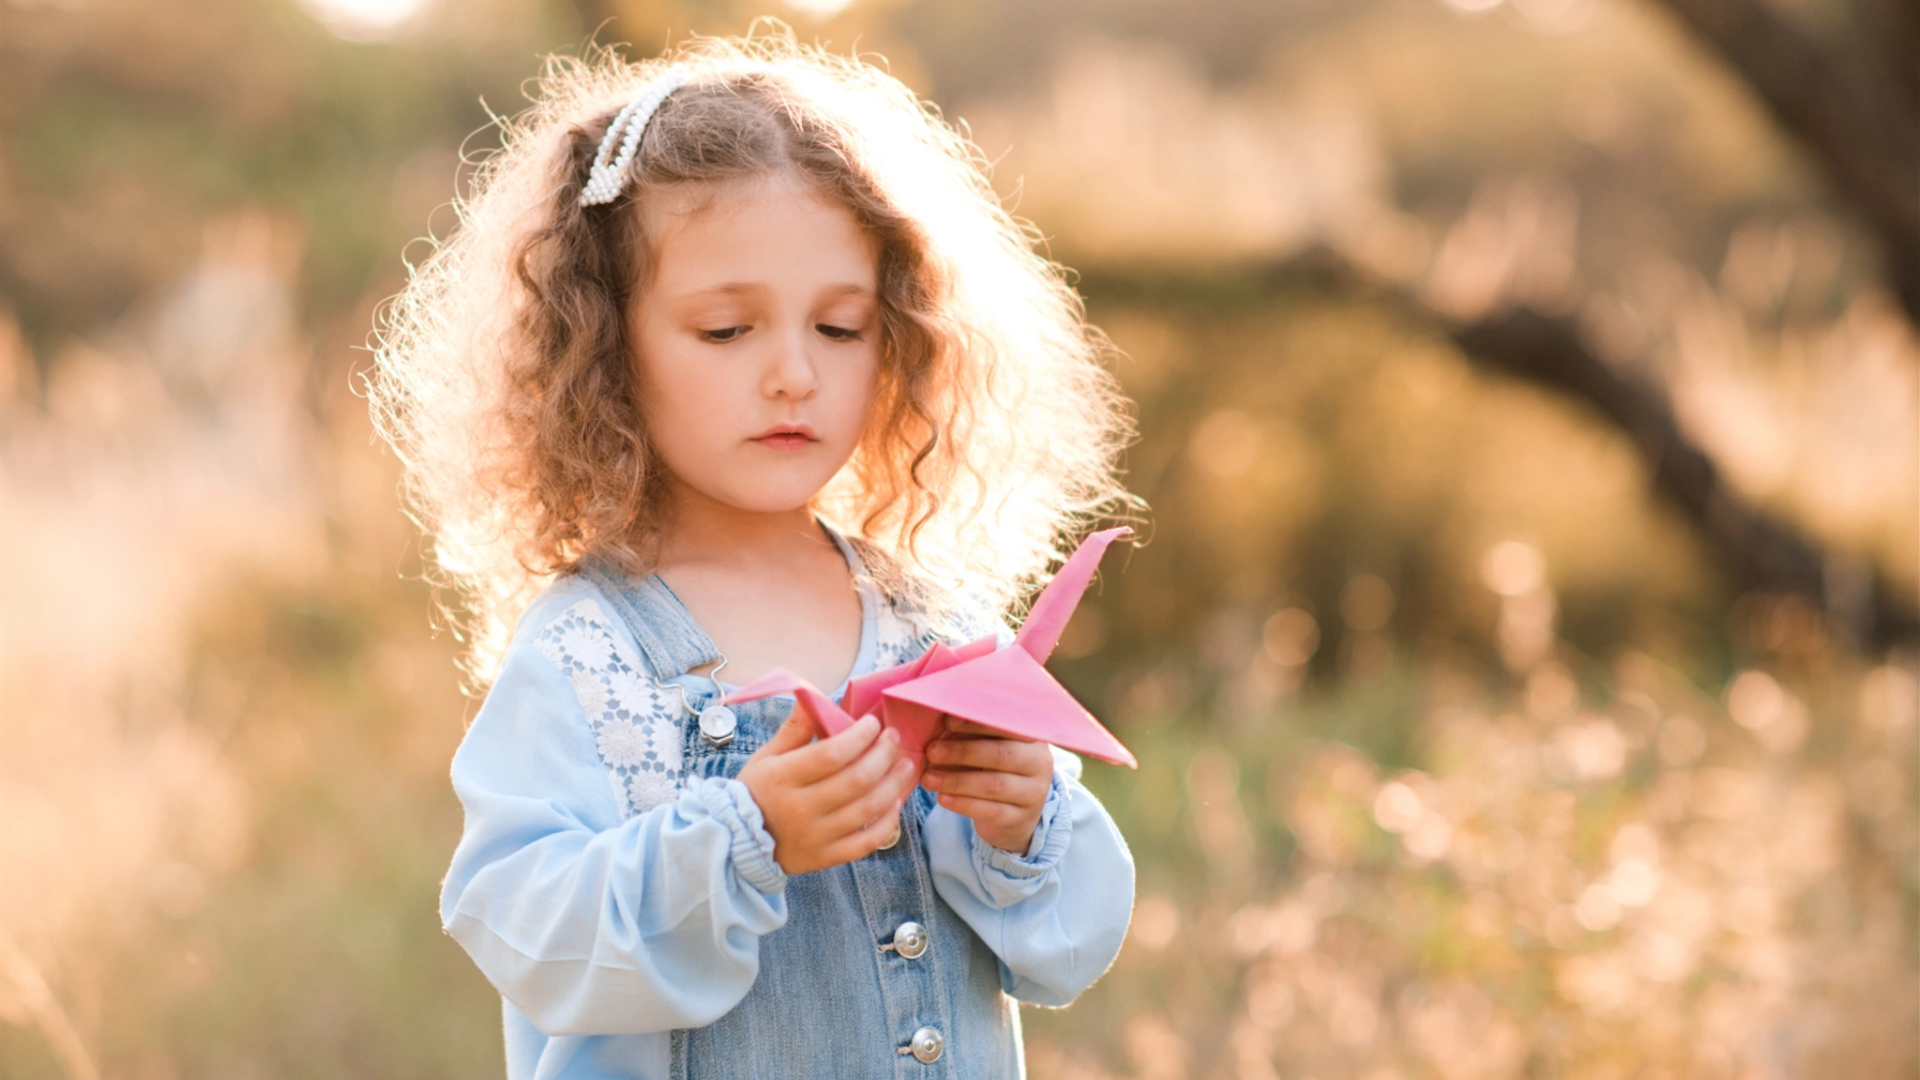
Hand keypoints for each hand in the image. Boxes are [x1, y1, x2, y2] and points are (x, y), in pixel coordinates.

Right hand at [737, 711, 916, 875]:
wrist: (737, 842)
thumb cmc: (756, 791)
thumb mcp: (766, 756)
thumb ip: (794, 729)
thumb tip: (814, 695)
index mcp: (783, 778)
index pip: (831, 754)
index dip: (859, 736)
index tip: (873, 723)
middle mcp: (801, 808)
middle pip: (856, 780)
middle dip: (883, 755)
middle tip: (894, 738)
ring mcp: (815, 836)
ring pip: (866, 810)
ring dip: (893, 785)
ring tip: (906, 765)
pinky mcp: (826, 857)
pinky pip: (866, 842)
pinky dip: (887, 823)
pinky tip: (895, 803)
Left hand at [920, 717, 1054, 853]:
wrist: (1012, 814)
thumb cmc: (992, 768)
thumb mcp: (986, 745)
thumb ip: (971, 730)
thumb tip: (942, 715)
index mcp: (1032, 736)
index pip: (1007, 725)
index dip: (977, 723)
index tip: (948, 721)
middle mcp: (1040, 762)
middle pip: (1002, 754)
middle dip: (963, 752)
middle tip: (932, 751)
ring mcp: (1034, 793)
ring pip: (995, 785)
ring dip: (957, 781)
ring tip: (928, 778)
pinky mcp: (1021, 819)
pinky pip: (991, 811)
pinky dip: (963, 804)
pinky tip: (942, 798)